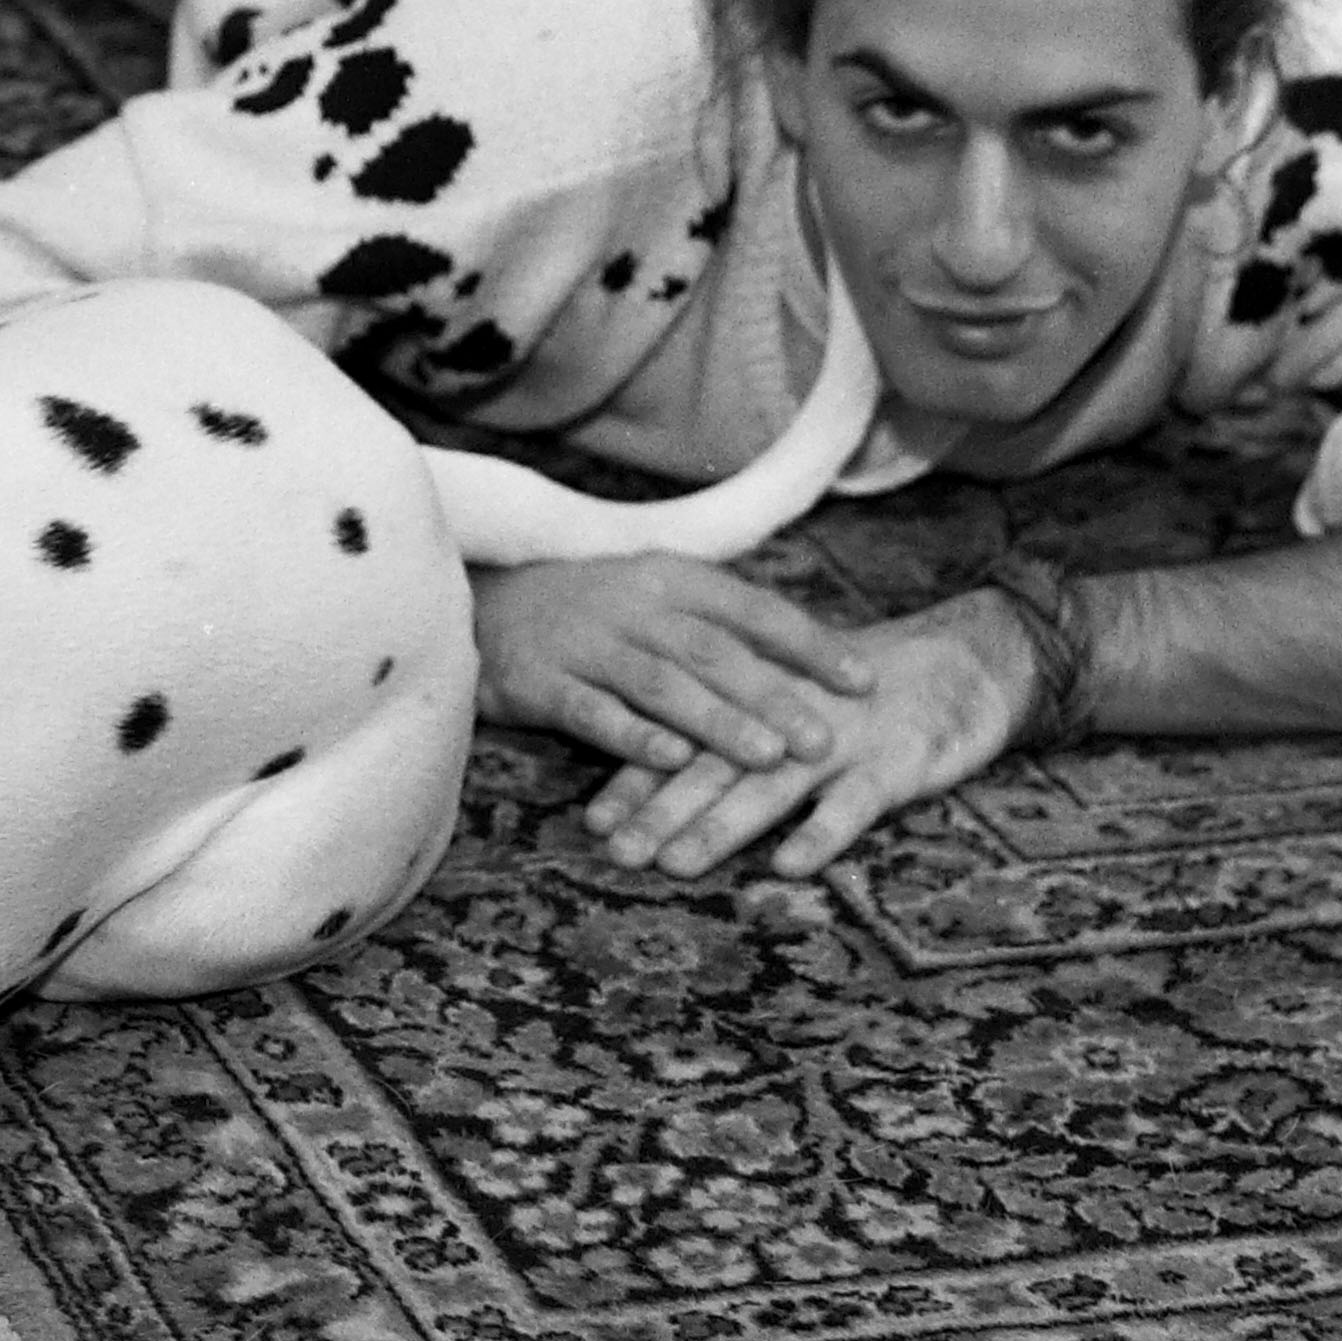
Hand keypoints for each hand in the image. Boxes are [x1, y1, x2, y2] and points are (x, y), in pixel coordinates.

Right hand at [476, 560, 877, 789]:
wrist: (477, 600)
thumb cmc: (590, 610)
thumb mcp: (655, 597)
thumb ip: (720, 627)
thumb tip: (812, 664)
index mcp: (669, 578)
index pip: (751, 608)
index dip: (808, 643)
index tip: (864, 681)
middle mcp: (631, 604)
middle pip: (712, 650)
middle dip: (772, 695)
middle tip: (823, 738)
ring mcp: (583, 642)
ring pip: (660, 683)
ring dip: (717, 721)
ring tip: (766, 756)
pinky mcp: (539, 680)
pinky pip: (591, 710)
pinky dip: (632, 736)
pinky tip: (670, 761)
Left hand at [576, 591, 1041, 881]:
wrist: (964, 661)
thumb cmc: (865, 693)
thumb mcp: (797, 703)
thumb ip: (738, 731)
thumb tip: (660, 770)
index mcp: (759, 700)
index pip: (687, 739)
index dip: (638, 777)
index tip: (593, 821)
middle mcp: (788, 717)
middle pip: (714, 765)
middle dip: (660, 810)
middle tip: (615, 851)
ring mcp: (842, 740)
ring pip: (770, 786)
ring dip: (719, 826)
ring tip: (675, 863)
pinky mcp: (896, 763)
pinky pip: (855, 802)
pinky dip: (822, 833)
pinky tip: (788, 865)